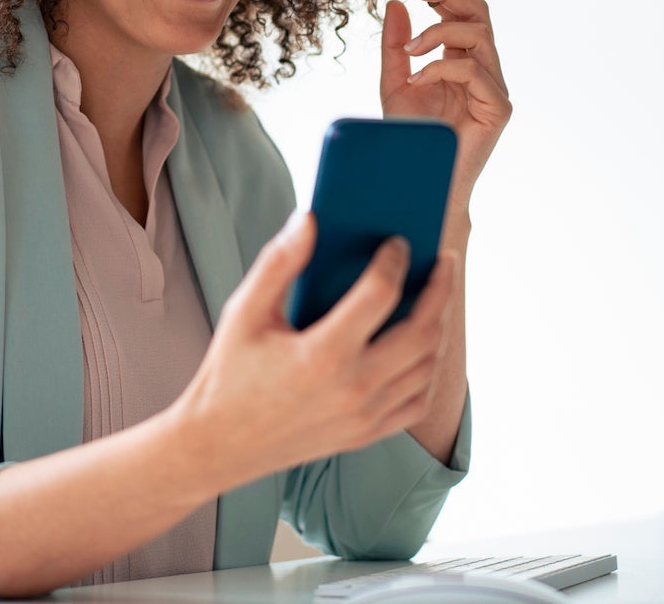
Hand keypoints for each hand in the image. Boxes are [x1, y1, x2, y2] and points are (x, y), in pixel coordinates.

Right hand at [173, 211, 458, 484]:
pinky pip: (417, 401)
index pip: (379, 295)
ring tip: (434, 298)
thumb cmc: (229, 373)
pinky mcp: (367, 434)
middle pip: (422, 332)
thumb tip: (308, 218)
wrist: (220, 445)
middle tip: (444, 262)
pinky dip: (427, 370)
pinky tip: (421, 347)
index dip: (394, 261)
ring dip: (437, 328)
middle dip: (440, 290)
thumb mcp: (244, 311)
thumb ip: (279, 262)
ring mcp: (365, 416)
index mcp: (322, 355)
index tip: (398, 243)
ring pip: (427, 366)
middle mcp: (353, 388)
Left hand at [380, 0, 512, 215]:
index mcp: (462, 60)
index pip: (461, 12)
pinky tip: (419, 79)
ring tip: (410, 50)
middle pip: (478, 12)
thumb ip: (395, 46)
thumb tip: (396, 3)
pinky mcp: (498, 108)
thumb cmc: (411, 138)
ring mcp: (494, 88)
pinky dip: (442, 67)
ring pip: (478, 35)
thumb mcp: (394, 82)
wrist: (418, 181)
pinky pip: (475, 71)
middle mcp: (483, 70)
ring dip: (438, 33)